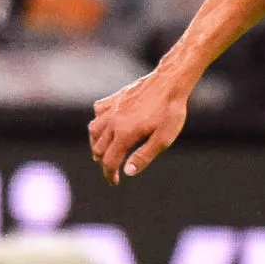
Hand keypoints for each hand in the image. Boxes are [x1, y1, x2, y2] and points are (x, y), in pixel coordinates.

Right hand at [89, 68, 188, 183]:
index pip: (109, 161)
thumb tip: (127, 171)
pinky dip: (98, 121)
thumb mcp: (163, 139)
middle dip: (103, 161)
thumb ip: (143, 156)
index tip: (114, 181)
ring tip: (104, 150)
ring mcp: (112, 108)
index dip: (110, 175)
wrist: (170, 82)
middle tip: (113, 167)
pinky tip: (105, 124)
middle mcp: (113, 122)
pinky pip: (98, 111)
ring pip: (94, 130)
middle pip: (98, 148)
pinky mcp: (115, 98)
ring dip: (96, 143)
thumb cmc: (170, 111)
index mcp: (124, 135)